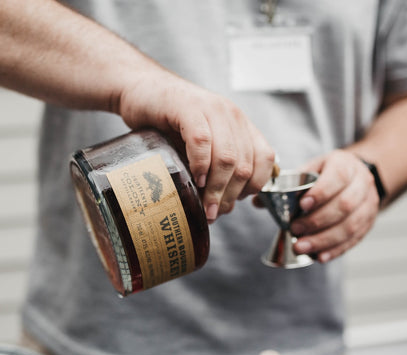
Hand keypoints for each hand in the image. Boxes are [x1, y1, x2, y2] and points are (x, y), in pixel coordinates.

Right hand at [117, 69, 274, 222]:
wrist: (141, 89)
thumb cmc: (170, 123)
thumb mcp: (202, 146)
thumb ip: (216, 168)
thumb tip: (223, 206)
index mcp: (241, 125)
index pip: (265, 159)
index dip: (254, 186)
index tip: (234, 202)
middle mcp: (232, 115)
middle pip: (244, 165)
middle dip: (230, 196)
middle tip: (213, 213)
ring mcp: (211, 109)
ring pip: (227, 157)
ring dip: (216, 188)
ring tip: (204, 205)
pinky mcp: (187, 107)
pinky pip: (201, 141)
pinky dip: (200, 165)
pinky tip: (195, 179)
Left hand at [291, 150, 379, 261]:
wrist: (355, 177)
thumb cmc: (326, 175)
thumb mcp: (309, 171)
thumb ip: (285, 185)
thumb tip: (257, 202)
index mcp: (345, 164)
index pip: (338, 177)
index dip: (321, 193)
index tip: (302, 206)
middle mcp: (362, 183)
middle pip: (345, 205)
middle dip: (317, 221)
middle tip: (295, 230)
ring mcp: (369, 204)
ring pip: (351, 225)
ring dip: (324, 239)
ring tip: (301, 247)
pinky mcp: (369, 223)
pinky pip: (354, 240)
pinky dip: (336, 250)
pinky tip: (319, 257)